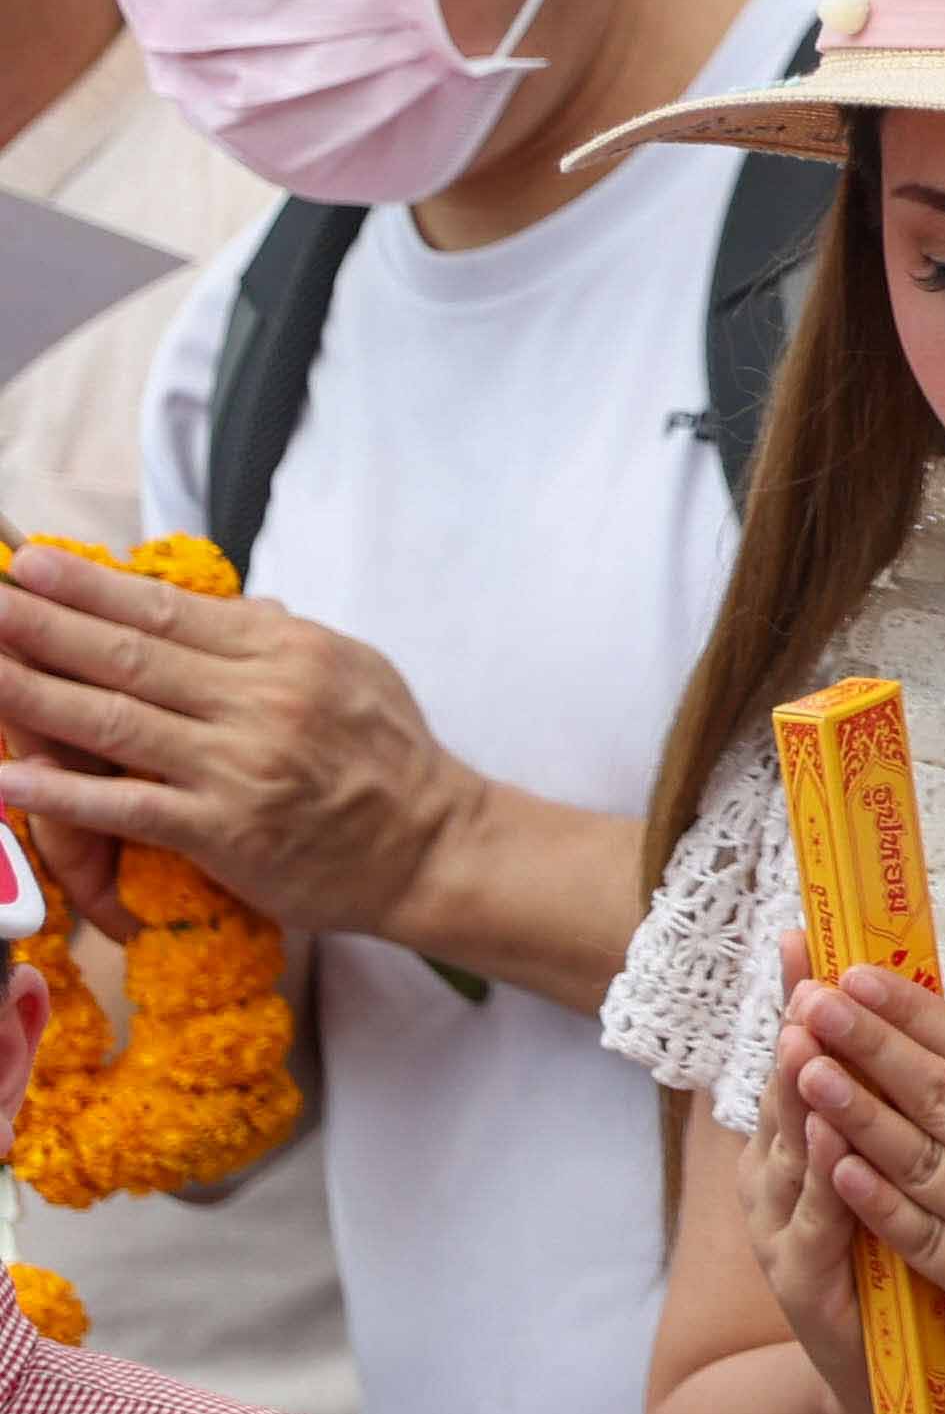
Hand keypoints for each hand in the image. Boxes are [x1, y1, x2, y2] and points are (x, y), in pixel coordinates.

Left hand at [0, 549, 478, 943]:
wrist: (434, 848)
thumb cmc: (390, 759)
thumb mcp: (351, 671)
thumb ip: (278, 639)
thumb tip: (222, 606)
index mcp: (288, 651)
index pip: (167, 610)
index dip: (90, 587)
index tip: (30, 565)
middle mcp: (261, 700)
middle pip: (127, 655)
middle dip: (41, 625)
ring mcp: (240, 766)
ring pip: (115, 721)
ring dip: (31, 693)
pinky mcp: (227, 831)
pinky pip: (129, 807)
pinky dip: (64, 792)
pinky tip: (8, 775)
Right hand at [726, 940, 885, 1409]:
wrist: (869, 1385)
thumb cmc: (885, 1262)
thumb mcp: (889, 1172)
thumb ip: (888, 1106)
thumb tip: (910, 1018)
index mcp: (799, 1148)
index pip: (802, 1058)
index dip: (802, 998)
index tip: (809, 934)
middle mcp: (780, 1182)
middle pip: (785, 1093)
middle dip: (797, 1029)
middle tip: (804, 971)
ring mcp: (787, 1233)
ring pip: (793, 1153)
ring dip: (799, 1096)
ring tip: (804, 1041)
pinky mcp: (808, 1286)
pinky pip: (824, 1226)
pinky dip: (828, 1184)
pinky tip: (832, 1147)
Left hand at [781, 963, 944, 1372]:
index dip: (919, 1013)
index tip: (862, 975)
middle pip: (940, 1099)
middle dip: (869, 1045)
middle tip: (811, 1000)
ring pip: (918, 1165)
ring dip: (855, 1113)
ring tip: (803, 1067)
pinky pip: (923, 1240)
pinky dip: (875, 1202)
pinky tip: (833, 1164)